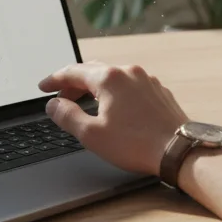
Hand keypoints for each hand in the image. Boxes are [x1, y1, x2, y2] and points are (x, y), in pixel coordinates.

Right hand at [38, 62, 187, 175]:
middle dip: (73, 83)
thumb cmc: (136, 144)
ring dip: (94, 87)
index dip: (54, 79)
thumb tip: (54, 105)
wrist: (179, 150)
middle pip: (93, 71)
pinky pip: (129, 85)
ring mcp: (146, 80)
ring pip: (113, 77)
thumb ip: (67, 116)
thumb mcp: (92, 134)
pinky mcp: (159, 91)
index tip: (43, 87)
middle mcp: (129, 72)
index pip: (73, 72)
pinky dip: (114, 92)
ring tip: (84, 103)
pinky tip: (113, 107)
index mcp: (109, 78)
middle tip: (60, 97)